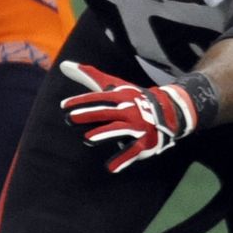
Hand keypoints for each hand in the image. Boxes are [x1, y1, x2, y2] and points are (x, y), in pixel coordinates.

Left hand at [59, 61, 198, 173]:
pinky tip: (110, 168)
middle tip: (69, 119)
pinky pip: (133, 152)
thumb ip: (88, 76)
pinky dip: (123, 160)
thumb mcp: (112, 85)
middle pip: (106, 112)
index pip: (98, 98)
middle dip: (88, 115)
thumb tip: (63, 65)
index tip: (64, 106)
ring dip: (104, 134)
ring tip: (87, 139)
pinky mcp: (145, 142)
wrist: (169, 110)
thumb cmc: (131, 98)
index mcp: (120, 96)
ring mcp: (137, 126)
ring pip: (119, 130)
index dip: (81, 101)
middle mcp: (128, 110)